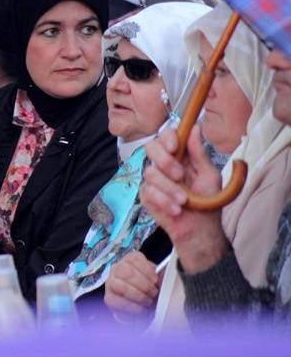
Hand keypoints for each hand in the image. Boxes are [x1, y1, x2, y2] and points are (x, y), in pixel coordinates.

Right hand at [104, 252, 159, 323]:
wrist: (141, 307)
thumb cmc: (149, 291)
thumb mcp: (157, 281)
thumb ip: (161, 276)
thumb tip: (164, 275)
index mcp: (129, 261)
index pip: (134, 258)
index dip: (146, 270)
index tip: (155, 280)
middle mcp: (117, 269)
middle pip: (127, 271)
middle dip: (143, 285)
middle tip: (153, 293)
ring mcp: (111, 283)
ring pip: (121, 286)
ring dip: (138, 296)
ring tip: (147, 301)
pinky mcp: (109, 298)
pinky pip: (120, 302)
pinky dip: (134, 307)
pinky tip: (141, 309)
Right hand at [140, 124, 228, 272]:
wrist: (199, 229)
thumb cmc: (207, 201)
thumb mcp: (209, 175)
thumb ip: (200, 153)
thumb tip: (195, 128)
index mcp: (180, 156)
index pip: (167, 136)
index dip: (167, 138)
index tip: (174, 147)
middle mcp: (164, 164)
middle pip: (151, 148)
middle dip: (164, 161)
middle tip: (179, 175)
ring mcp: (154, 180)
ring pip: (150, 172)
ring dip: (169, 188)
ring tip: (184, 201)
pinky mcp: (146, 195)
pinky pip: (148, 191)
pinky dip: (164, 201)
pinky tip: (176, 210)